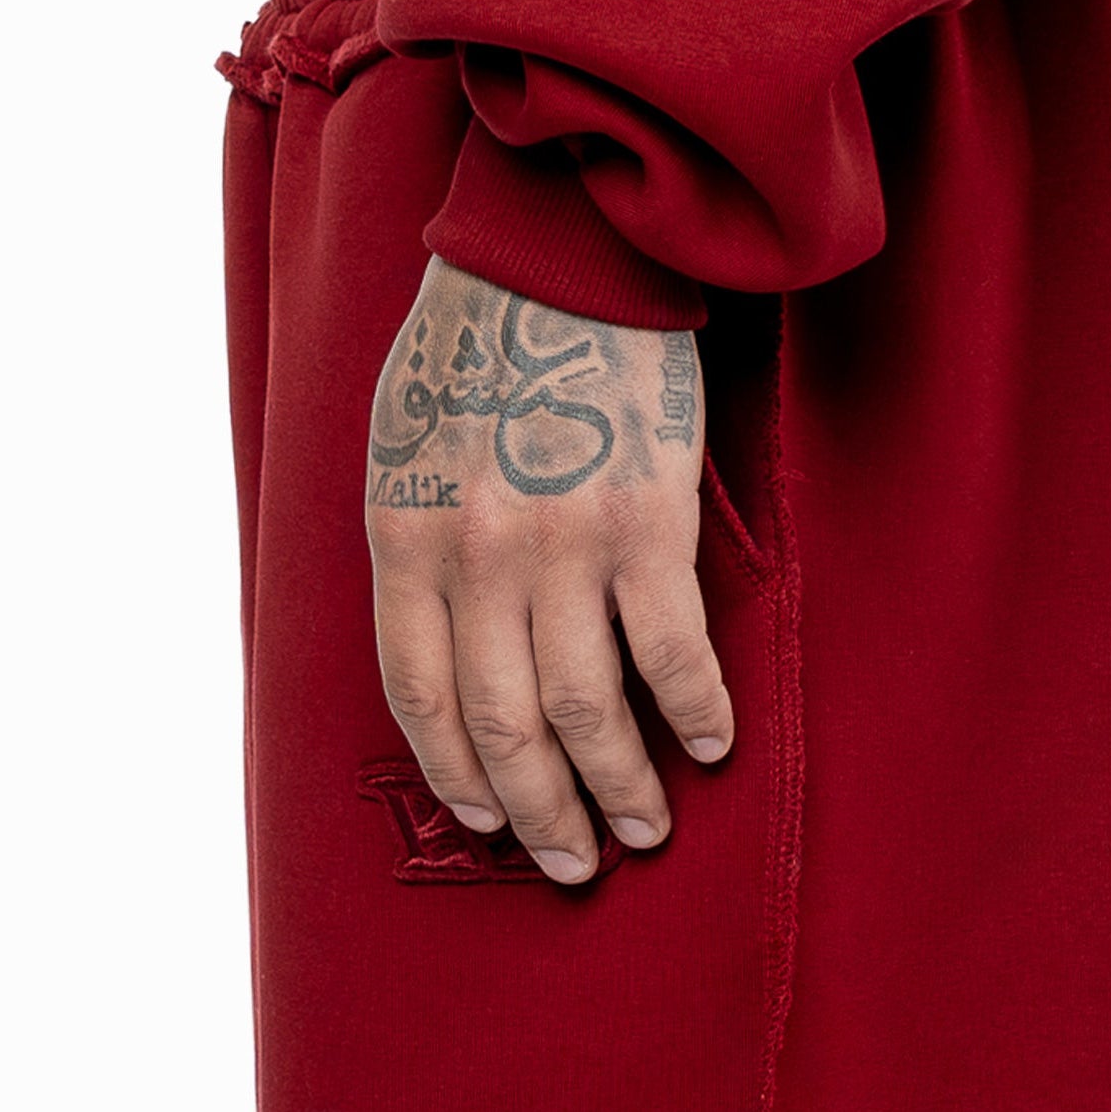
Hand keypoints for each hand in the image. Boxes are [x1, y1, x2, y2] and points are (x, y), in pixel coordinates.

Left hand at [365, 259, 733, 885]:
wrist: (557, 249)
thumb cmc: (476, 344)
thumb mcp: (401, 448)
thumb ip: (417, 550)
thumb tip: (444, 651)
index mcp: (405, 542)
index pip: (422, 701)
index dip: (457, 775)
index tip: (487, 821)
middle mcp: (477, 558)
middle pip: (507, 728)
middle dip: (543, 814)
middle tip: (576, 862)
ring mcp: (563, 546)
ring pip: (589, 711)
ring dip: (620, 787)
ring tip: (644, 829)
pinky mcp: (648, 523)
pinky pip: (673, 652)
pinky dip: (694, 712)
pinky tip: (708, 745)